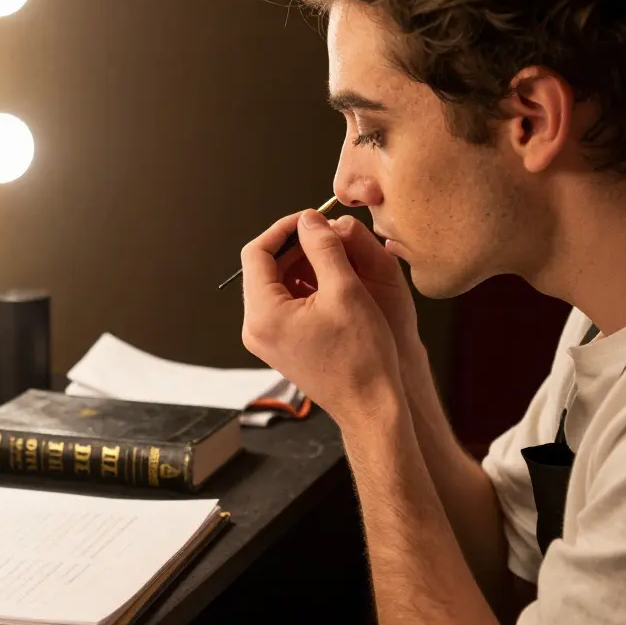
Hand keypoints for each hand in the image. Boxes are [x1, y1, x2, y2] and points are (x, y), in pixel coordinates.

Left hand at [240, 209, 403, 426]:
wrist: (370, 406)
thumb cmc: (362, 356)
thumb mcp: (345, 290)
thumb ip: (323, 247)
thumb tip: (309, 219)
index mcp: (263, 314)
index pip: (256, 253)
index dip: (284, 228)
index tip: (312, 218)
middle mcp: (255, 328)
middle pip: (263, 269)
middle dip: (294, 246)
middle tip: (326, 233)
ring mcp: (265, 339)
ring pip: (274, 285)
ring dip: (301, 265)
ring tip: (334, 255)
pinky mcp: (280, 346)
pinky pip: (283, 305)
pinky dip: (304, 287)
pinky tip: (332, 281)